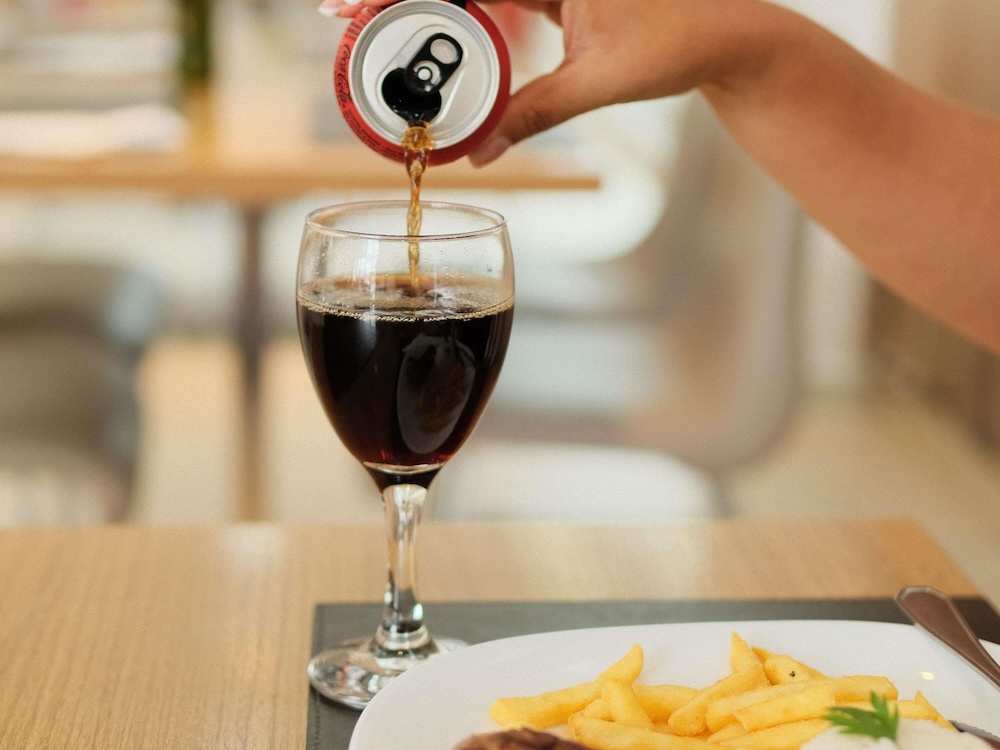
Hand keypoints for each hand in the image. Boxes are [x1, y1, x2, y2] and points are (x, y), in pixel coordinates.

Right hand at [318, 0, 783, 164]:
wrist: (726, 34)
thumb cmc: (681, 42)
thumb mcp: (597, 83)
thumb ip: (532, 116)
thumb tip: (479, 151)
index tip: (345, 7)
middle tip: (347, 21)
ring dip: (422, 6)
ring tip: (375, 30)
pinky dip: (457, 16)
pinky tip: (432, 37)